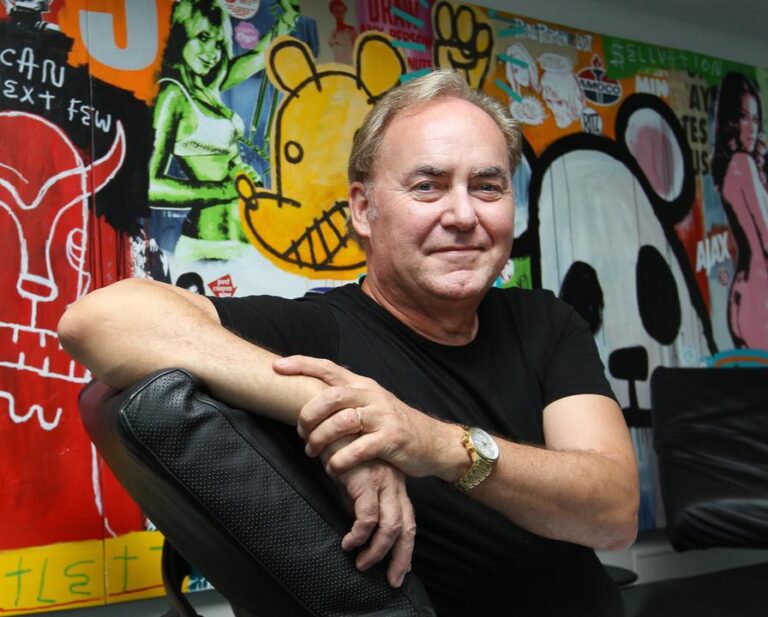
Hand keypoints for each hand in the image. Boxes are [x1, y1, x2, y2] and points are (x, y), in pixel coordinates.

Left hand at [274, 356, 463, 479]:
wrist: (433, 442)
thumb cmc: (393, 425)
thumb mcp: (371, 404)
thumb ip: (345, 399)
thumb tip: (307, 399)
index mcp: (363, 385)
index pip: (329, 368)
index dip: (302, 364)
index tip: (277, 366)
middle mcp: (372, 395)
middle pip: (331, 396)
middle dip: (308, 414)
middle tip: (300, 432)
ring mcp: (383, 416)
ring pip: (342, 422)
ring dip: (320, 439)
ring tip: (312, 453)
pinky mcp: (391, 439)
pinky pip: (359, 448)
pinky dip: (341, 460)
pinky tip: (334, 468)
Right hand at [332, 451, 414, 587]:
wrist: (331, 419)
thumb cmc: (339, 447)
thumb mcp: (353, 477)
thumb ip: (358, 499)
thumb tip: (358, 526)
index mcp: (394, 483)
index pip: (407, 519)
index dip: (405, 546)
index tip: (400, 568)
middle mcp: (394, 483)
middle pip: (406, 526)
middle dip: (401, 557)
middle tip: (393, 579)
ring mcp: (382, 481)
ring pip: (389, 526)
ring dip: (376, 550)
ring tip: (361, 563)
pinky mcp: (366, 480)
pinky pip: (367, 517)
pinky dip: (359, 535)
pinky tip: (348, 542)